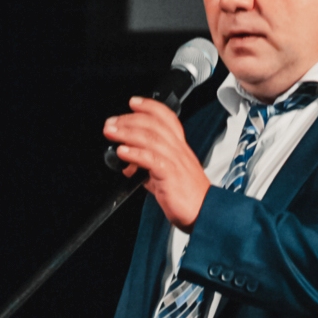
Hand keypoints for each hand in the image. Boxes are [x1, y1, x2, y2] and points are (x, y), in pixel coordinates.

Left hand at [102, 99, 210, 228]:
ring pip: (151, 138)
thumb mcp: (166, 178)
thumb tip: (130, 167)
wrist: (206, 214)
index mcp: (179, 148)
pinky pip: (151, 159)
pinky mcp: (170, 175)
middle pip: (154, 124)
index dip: (150, 107)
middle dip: (130, 119)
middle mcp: (178, 150)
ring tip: (111, 132)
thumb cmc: (189, 198)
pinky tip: (122, 152)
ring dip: (127, 132)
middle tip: (111, 122)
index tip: (133, 103)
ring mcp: (175, 161)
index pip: (167, 119)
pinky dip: (135, 153)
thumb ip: (148, 169)